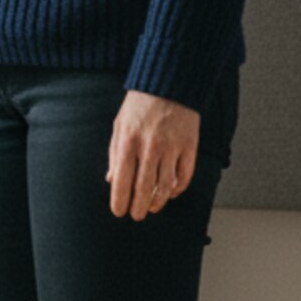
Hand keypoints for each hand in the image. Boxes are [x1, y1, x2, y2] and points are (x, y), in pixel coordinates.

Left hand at [106, 91, 199, 219]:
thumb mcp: (119, 126)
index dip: (120, 200)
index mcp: (128, 141)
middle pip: (144, 186)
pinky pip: (185, 175)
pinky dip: (178, 188)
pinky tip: (171, 192)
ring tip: (152, 208)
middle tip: (136, 216)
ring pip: (166, 185)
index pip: (122, 179)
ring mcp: (172, 147)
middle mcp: (150, 146)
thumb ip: (115, 154)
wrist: (169, 84)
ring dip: (158, 201)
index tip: (119, 212)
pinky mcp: (189, 146)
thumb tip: (111, 180)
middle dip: (139, 206)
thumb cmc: (139, 106)